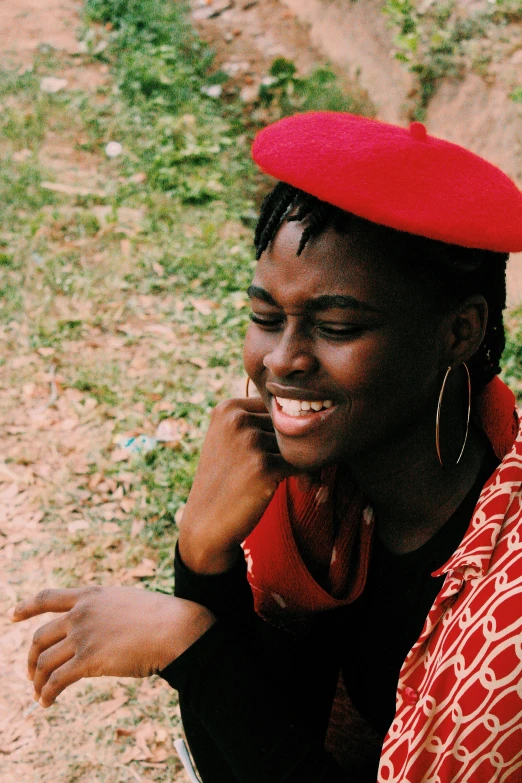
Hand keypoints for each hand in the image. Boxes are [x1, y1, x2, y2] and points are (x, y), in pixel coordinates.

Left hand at [8, 586, 214, 706]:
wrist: (175, 628)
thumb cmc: (160, 617)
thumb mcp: (126, 602)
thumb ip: (106, 610)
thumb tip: (99, 626)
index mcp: (91, 595)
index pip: (47, 597)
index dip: (26, 607)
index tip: (12, 616)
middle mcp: (81, 613)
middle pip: (40, 636)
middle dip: (30, 658)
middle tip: (31, 672)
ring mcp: (83, 636)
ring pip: (43, 661)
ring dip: (37, 681)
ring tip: (39, 693)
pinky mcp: (88, 661)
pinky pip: (56, 681)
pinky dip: (47, 694)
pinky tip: (47, 703)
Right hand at [179, 397, 301, 573]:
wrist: (206, 523)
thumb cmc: (226, 481)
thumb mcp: (228, 440)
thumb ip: (258, 421)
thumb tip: (309, 411)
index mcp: (228, 409)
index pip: (275, 407)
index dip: (287, 429)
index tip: (289, 449)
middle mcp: (236, 420)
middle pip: (288, 423)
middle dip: (298, 447)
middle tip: (301, 469)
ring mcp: (249, 442)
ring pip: (297, 442)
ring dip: (307, 462)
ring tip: (302, 480)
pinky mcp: (263, 466)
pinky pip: (303, 463)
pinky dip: (309, 475)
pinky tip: (304, 487)